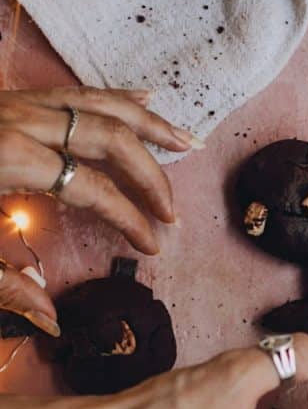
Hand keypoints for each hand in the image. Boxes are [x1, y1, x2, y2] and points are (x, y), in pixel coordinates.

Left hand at [0, 86, 198, 336]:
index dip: (129, 218)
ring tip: (187, 141)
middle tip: (171, 210)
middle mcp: (18, 120)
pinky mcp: (6, 98)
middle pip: (108, 137)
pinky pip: (73, 90)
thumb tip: (50, 317)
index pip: (93, 187)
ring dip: (147, 124)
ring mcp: (12, 102)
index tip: (152, 245)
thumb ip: (3, 281)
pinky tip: (145, 101)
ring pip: (98, 103)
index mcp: (9, 157)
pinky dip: (113, 97)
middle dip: (149, 173)